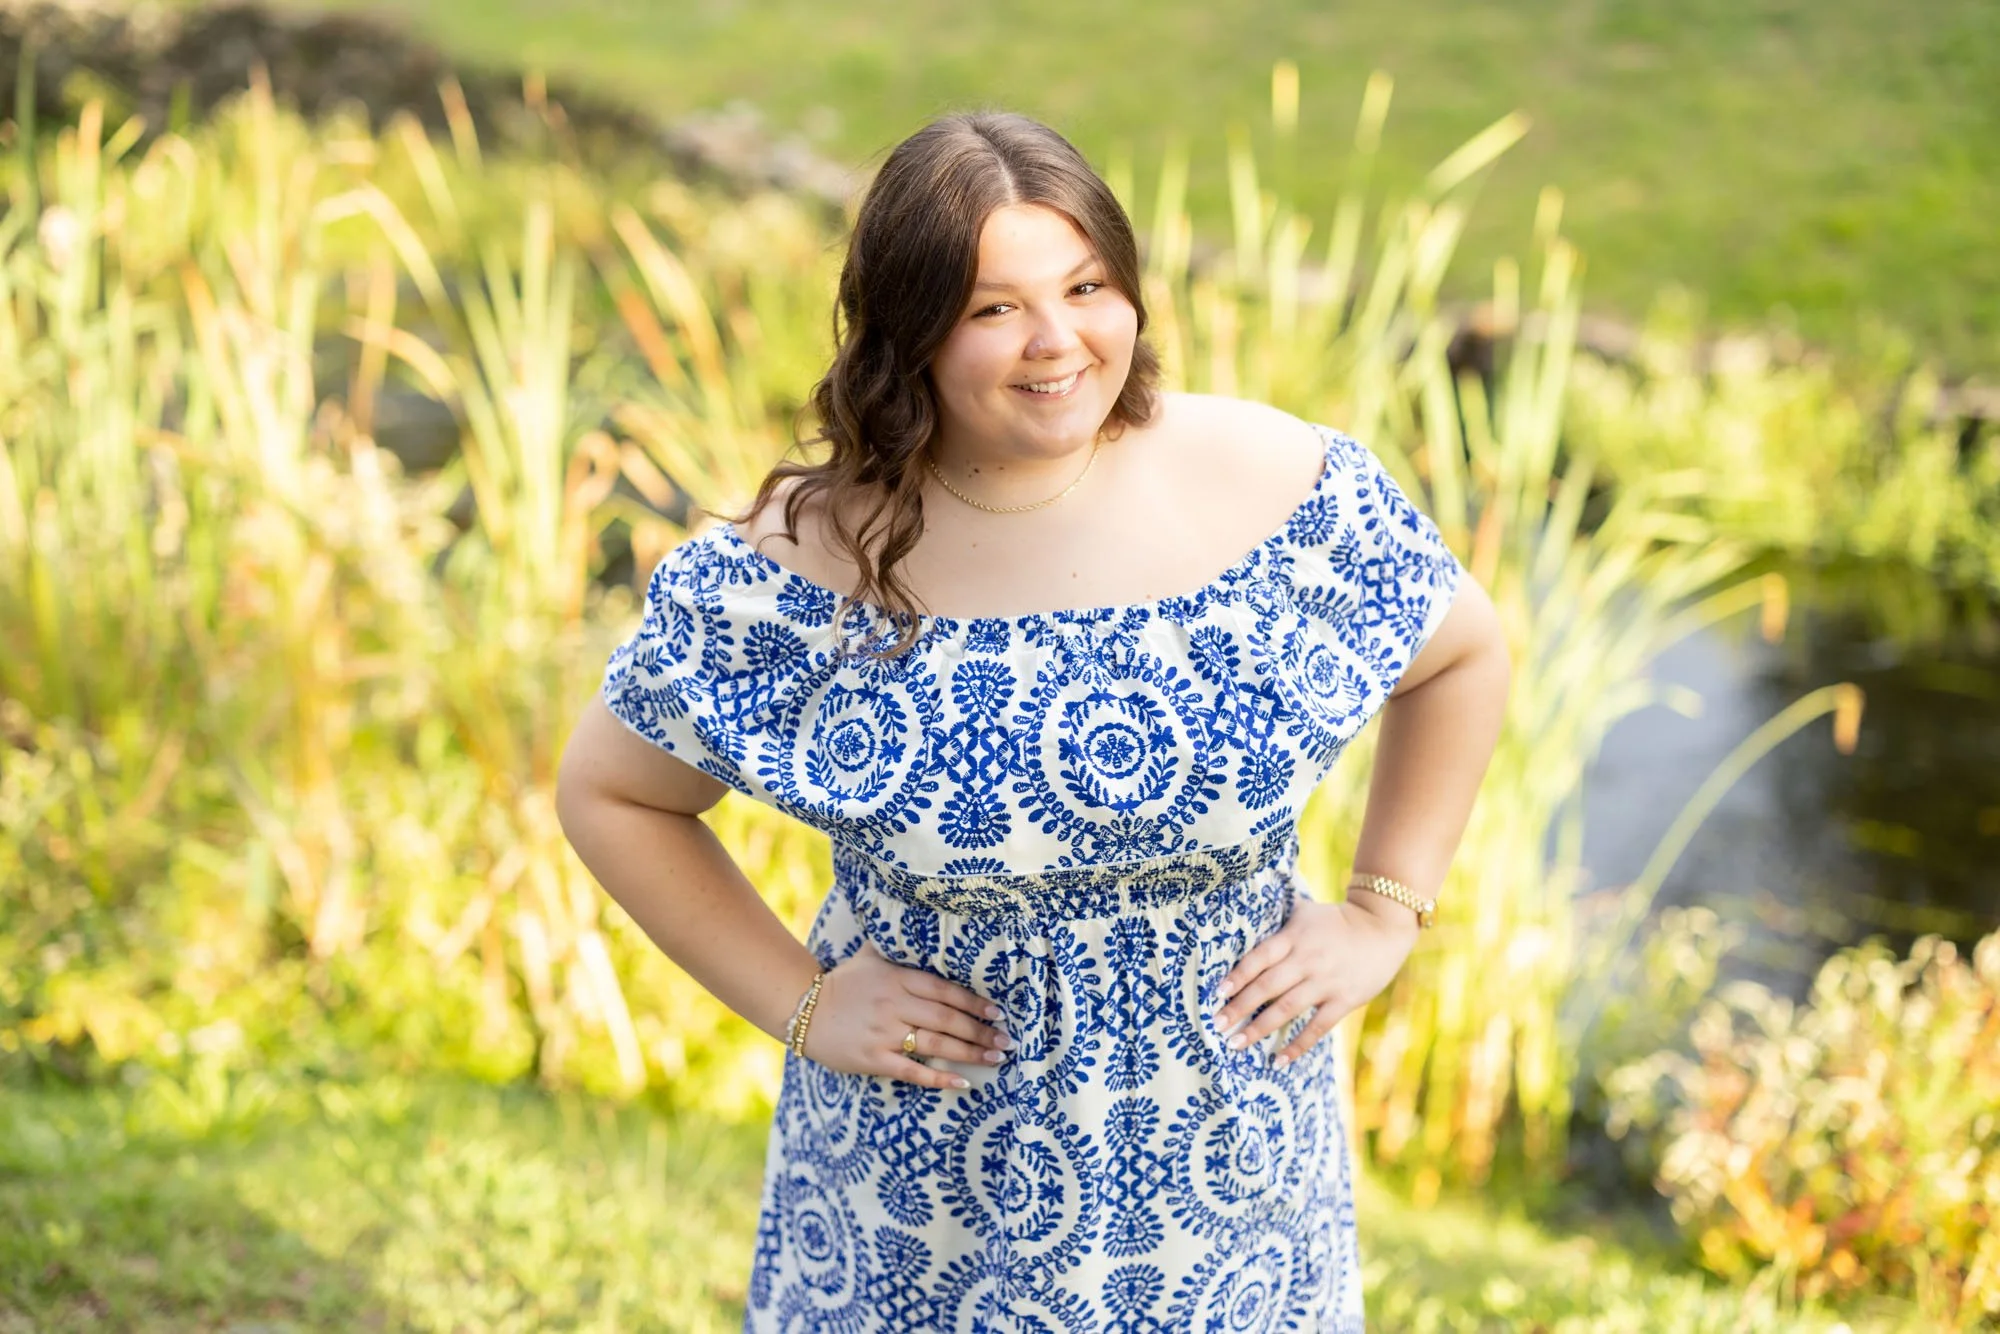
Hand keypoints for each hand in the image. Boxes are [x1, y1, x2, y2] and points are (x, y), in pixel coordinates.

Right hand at [798, 940, 1012, 1089]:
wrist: (803, 1011)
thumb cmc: (842, 983)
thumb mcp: (869, 956)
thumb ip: (897, 945)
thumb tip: (919, 917)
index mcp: (897, 978)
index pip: (944, 990)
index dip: (973, 1002)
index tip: (997, 1011)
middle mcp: (894, 1004)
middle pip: (946, 1019)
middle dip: (980, 1031)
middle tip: (1006, 1041)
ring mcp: (884, 1033)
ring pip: (935, 1044)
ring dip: (969, 1053)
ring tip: (995, 1059)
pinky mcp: (873, 1059)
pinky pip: (912, 1070)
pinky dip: (938, 1078)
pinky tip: (962, 1083)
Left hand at [1214, 894, 1421, 1068]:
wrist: (1381, 927)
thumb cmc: (1336, 920)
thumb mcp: (1304, 911)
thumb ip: (1277, 919)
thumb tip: (1242, 910)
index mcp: (1293, 938)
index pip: (1259, 958)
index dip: (1237, 976)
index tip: (1217, 993)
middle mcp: (1307, 960)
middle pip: (1267, 986)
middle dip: (1239, 1007)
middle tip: (1217, 1025)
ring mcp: (1326, 982)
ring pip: (1287, 1008)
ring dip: (1260, 1028)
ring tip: (1237, 1044)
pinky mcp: (1344, 1000)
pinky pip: (1317, 1027)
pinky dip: (1298, 1045)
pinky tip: (1279, 1059)